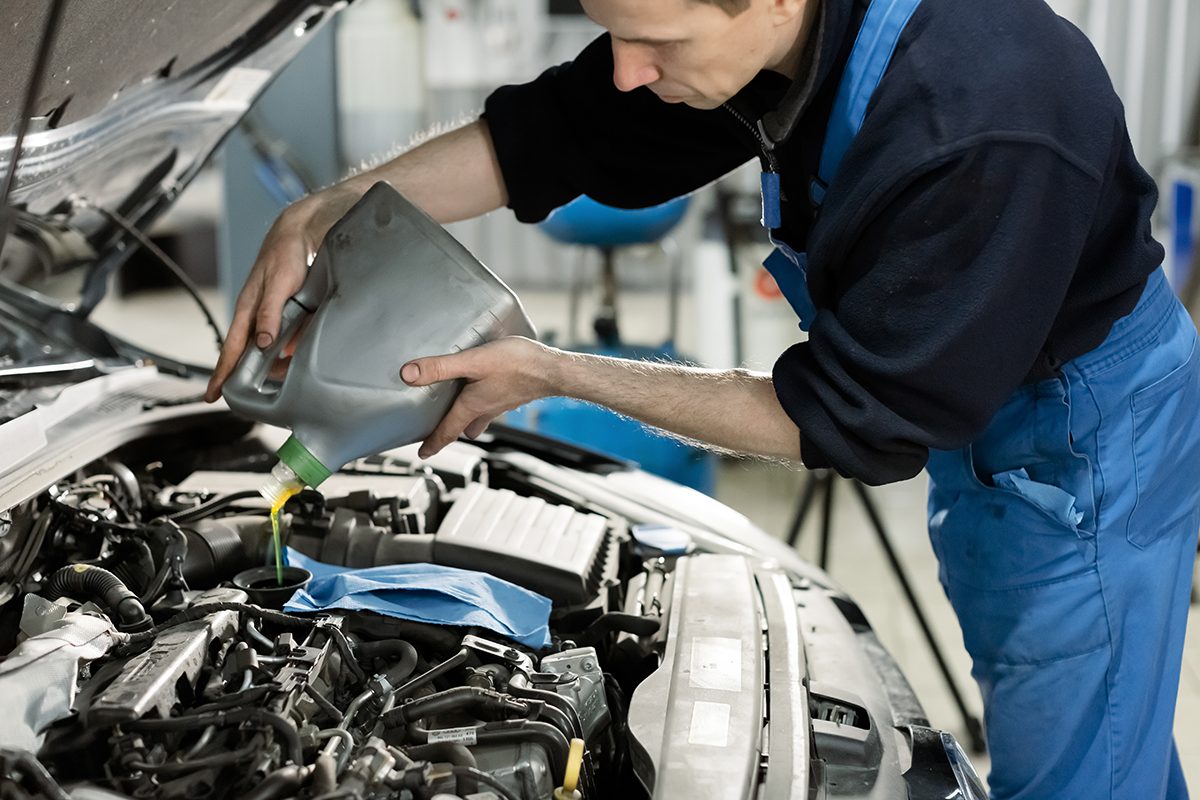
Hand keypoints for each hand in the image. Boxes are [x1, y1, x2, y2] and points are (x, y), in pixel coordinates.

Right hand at [204, 181, 367, 402]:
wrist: (298, 235)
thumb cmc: (286, 257)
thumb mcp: (280, 285)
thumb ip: (270, 314)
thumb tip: (262, 344)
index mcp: (248, 310)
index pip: (231, 349)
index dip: (222, 373)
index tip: (212, 395)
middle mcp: (254, 314)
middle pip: (244, 352)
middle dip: (238, 376)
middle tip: (237, 400)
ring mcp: (267, 313)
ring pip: (262, 347)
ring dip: (265, 366)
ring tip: (267, 387)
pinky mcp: (281, 310)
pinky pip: (279, 337)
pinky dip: (282, 351)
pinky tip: (287, 361)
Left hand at [401, 337, 558, 457]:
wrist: (554, 370)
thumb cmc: (518, 365)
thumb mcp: (473, 361)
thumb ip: (440, 367)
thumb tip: (409, 375)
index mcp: (472, 406)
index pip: (447, 431)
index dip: (433, 443)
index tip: (423, 454)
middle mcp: (486, 409)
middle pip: (463, 426)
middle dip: (450, 432)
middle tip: (439, 434)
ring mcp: (501, 404)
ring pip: (479, 418)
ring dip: (468, 420)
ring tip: (459, 415)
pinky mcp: (513, 394)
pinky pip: (493, 405)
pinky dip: (484, 404)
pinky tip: (487, 390)